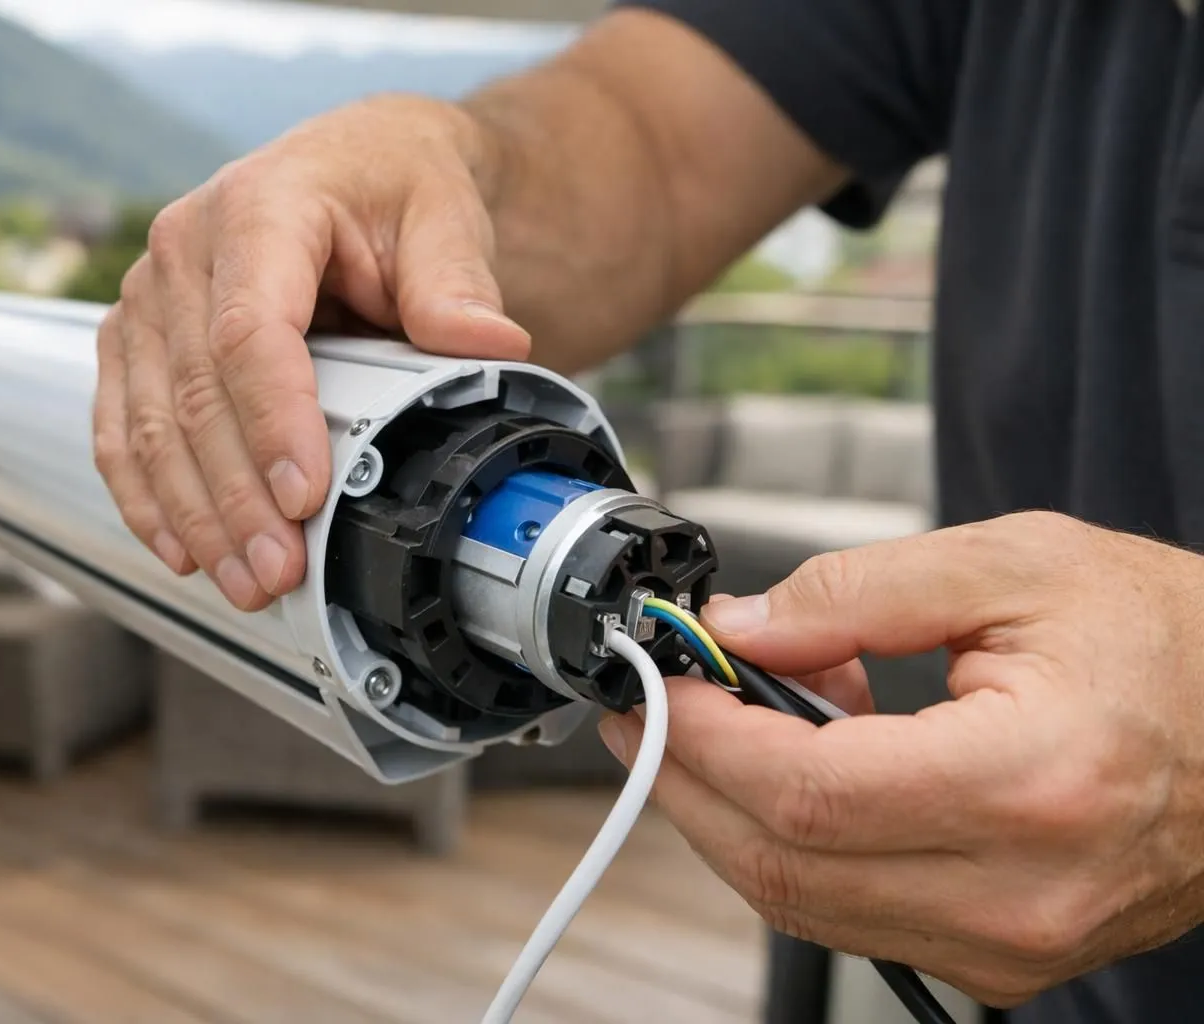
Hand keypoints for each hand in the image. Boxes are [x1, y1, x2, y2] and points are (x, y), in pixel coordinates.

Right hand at [93, 96, 529, 609]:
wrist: (357, 164)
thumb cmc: (393, 181)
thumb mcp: (442, 210)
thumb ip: (456, 279)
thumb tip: (488, 343)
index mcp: (256, 208)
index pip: (250, 331)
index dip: (272, 422)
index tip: (305, 496)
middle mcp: (183, 249)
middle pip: (194, 392)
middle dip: (237, 497)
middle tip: (277, 570)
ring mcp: (150, 296)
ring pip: (150, 422)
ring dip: (193, 514)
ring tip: (243, 581)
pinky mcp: (137, 336)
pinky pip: (121, 425)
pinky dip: (147, 494)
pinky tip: (181, 549)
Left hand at [599, 511, 1203, 1006]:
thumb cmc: (1173, 643)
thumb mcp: (1017, 567)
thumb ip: (861, 590)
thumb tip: (744, 626)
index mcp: (1029, 784)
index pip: (803, 791)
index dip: (703, 737)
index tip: (656, 685)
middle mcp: (1020, 892)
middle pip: (782, 865)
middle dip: (688, 780)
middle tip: (651, 708)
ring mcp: (1012, 944)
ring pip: (804, 903)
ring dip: (737, 812)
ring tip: (748, 715)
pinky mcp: (1004, 958)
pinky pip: (852, 915)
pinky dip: (800, 844)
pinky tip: (811, 765)